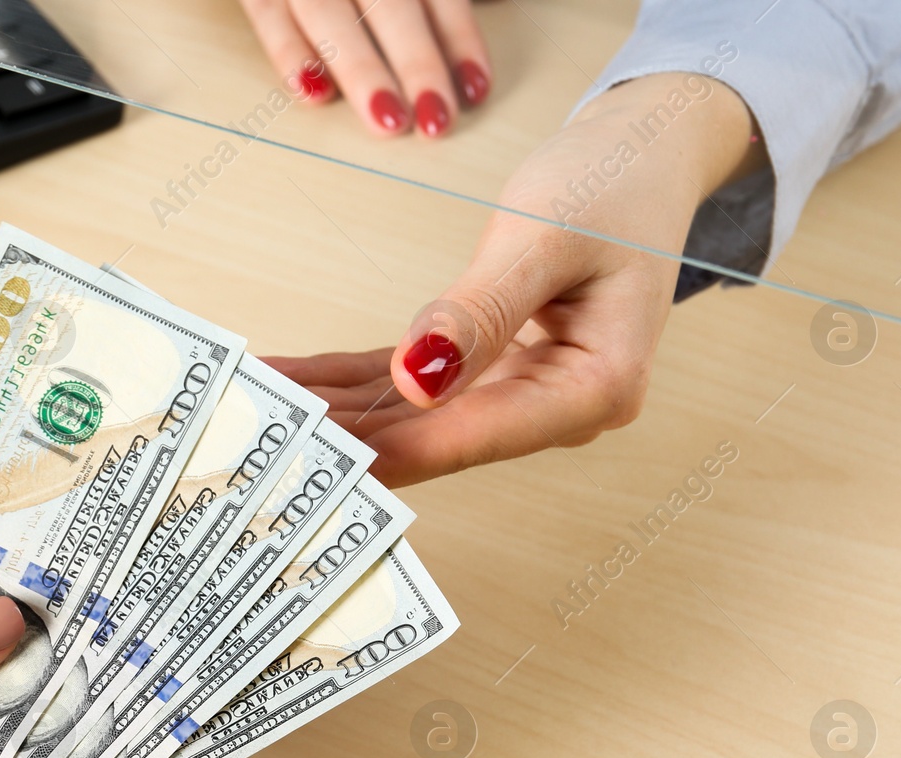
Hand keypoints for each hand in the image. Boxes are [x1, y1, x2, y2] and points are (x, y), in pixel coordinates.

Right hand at [238, 0, 491, 136]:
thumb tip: (484, 19)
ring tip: (386, 120)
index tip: (475, 88)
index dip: (459, 38)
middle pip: (390, 4)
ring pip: (330, 14)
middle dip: (417, 63)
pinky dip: (287, 54)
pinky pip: (266, 14)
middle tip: (436, 119)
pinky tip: (313, 94)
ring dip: (361, 70)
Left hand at [265, 72, 763, 484]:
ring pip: (412, 414)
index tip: (317, 459)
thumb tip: (418, 379)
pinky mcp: (492, 370)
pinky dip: (353, 380)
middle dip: (347, 436)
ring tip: (255, 409)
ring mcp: (525, 394)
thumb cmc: (613, 185)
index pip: (472, 434)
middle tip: (260, 436)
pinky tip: (295, 383)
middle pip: (436, 436)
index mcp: (594, 389)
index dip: (388, 450)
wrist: (645, 154)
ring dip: (336, 410)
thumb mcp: (543, 237)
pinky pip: (411, 383)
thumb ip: (480, 314)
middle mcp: (559, 408)